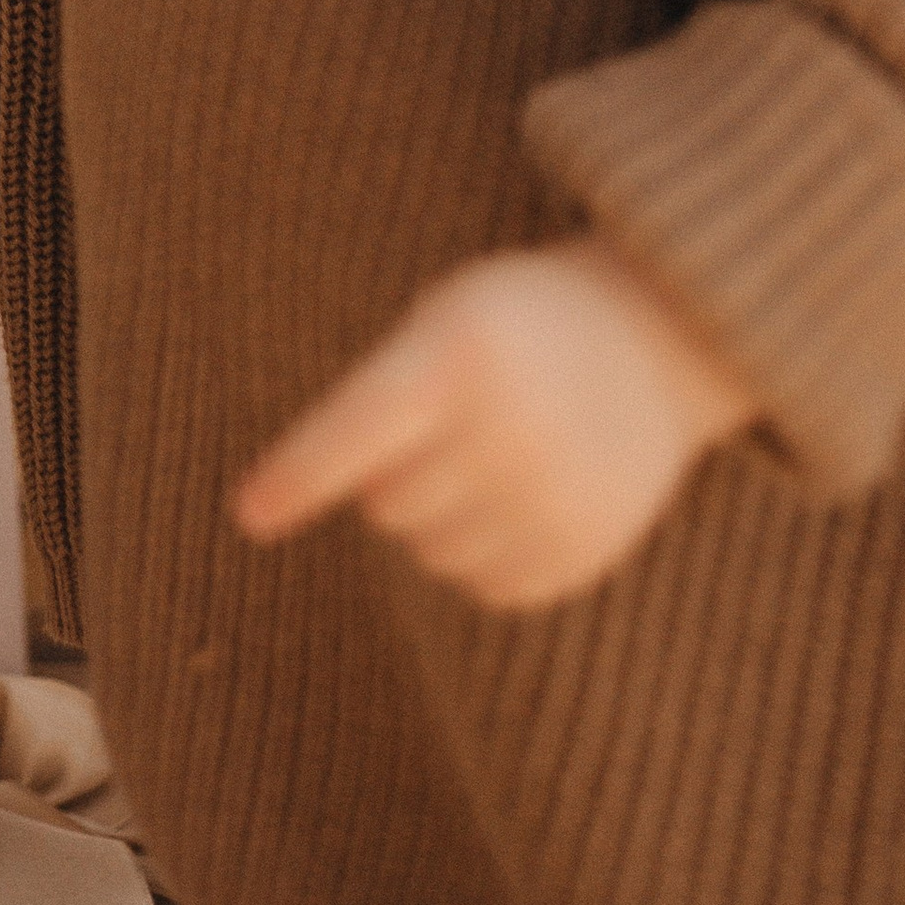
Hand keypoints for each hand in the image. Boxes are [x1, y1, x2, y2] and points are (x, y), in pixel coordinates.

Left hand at [232, 235, 755, 612]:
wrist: (656, 337)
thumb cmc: (517, 321)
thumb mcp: (447, 318)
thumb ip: (385, 396)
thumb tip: (336, 500)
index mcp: (461, 356)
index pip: (357, 428)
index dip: (297, 473)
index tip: (248, 513)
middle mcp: (509, 433)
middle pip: (384, 503)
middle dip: (394, 472)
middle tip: (450, 420)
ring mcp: (551, 502)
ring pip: (428, 553)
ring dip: (438, 513)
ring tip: (494, 450)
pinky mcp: (580, 555)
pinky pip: (483, 586)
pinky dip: (485, 548)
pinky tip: (525, 491)